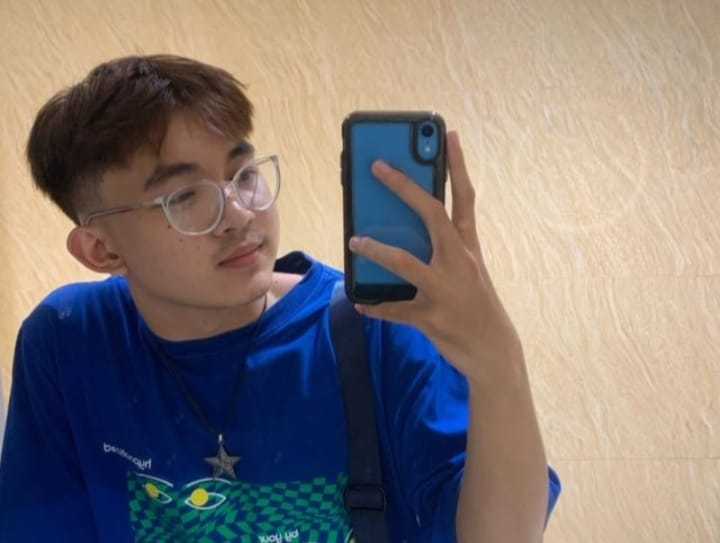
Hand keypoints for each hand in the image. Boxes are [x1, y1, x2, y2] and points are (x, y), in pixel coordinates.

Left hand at [348, 131, 522, 383]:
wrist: (494, 350)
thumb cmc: (477, 304)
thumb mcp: (469, 270)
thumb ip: (444, 248)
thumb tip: (406, 230)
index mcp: (469, 247)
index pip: (464, 198)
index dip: (457, 165)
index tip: (448, 135)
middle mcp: (459, 262)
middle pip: (432, 214)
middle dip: (404, 188)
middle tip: (378, 167)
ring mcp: (445, 290)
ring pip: (405, 263)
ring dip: (377, 250)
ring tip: (355, 241)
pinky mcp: (431, 317)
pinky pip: (395, 310)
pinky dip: (376, 306)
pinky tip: (361, 302)